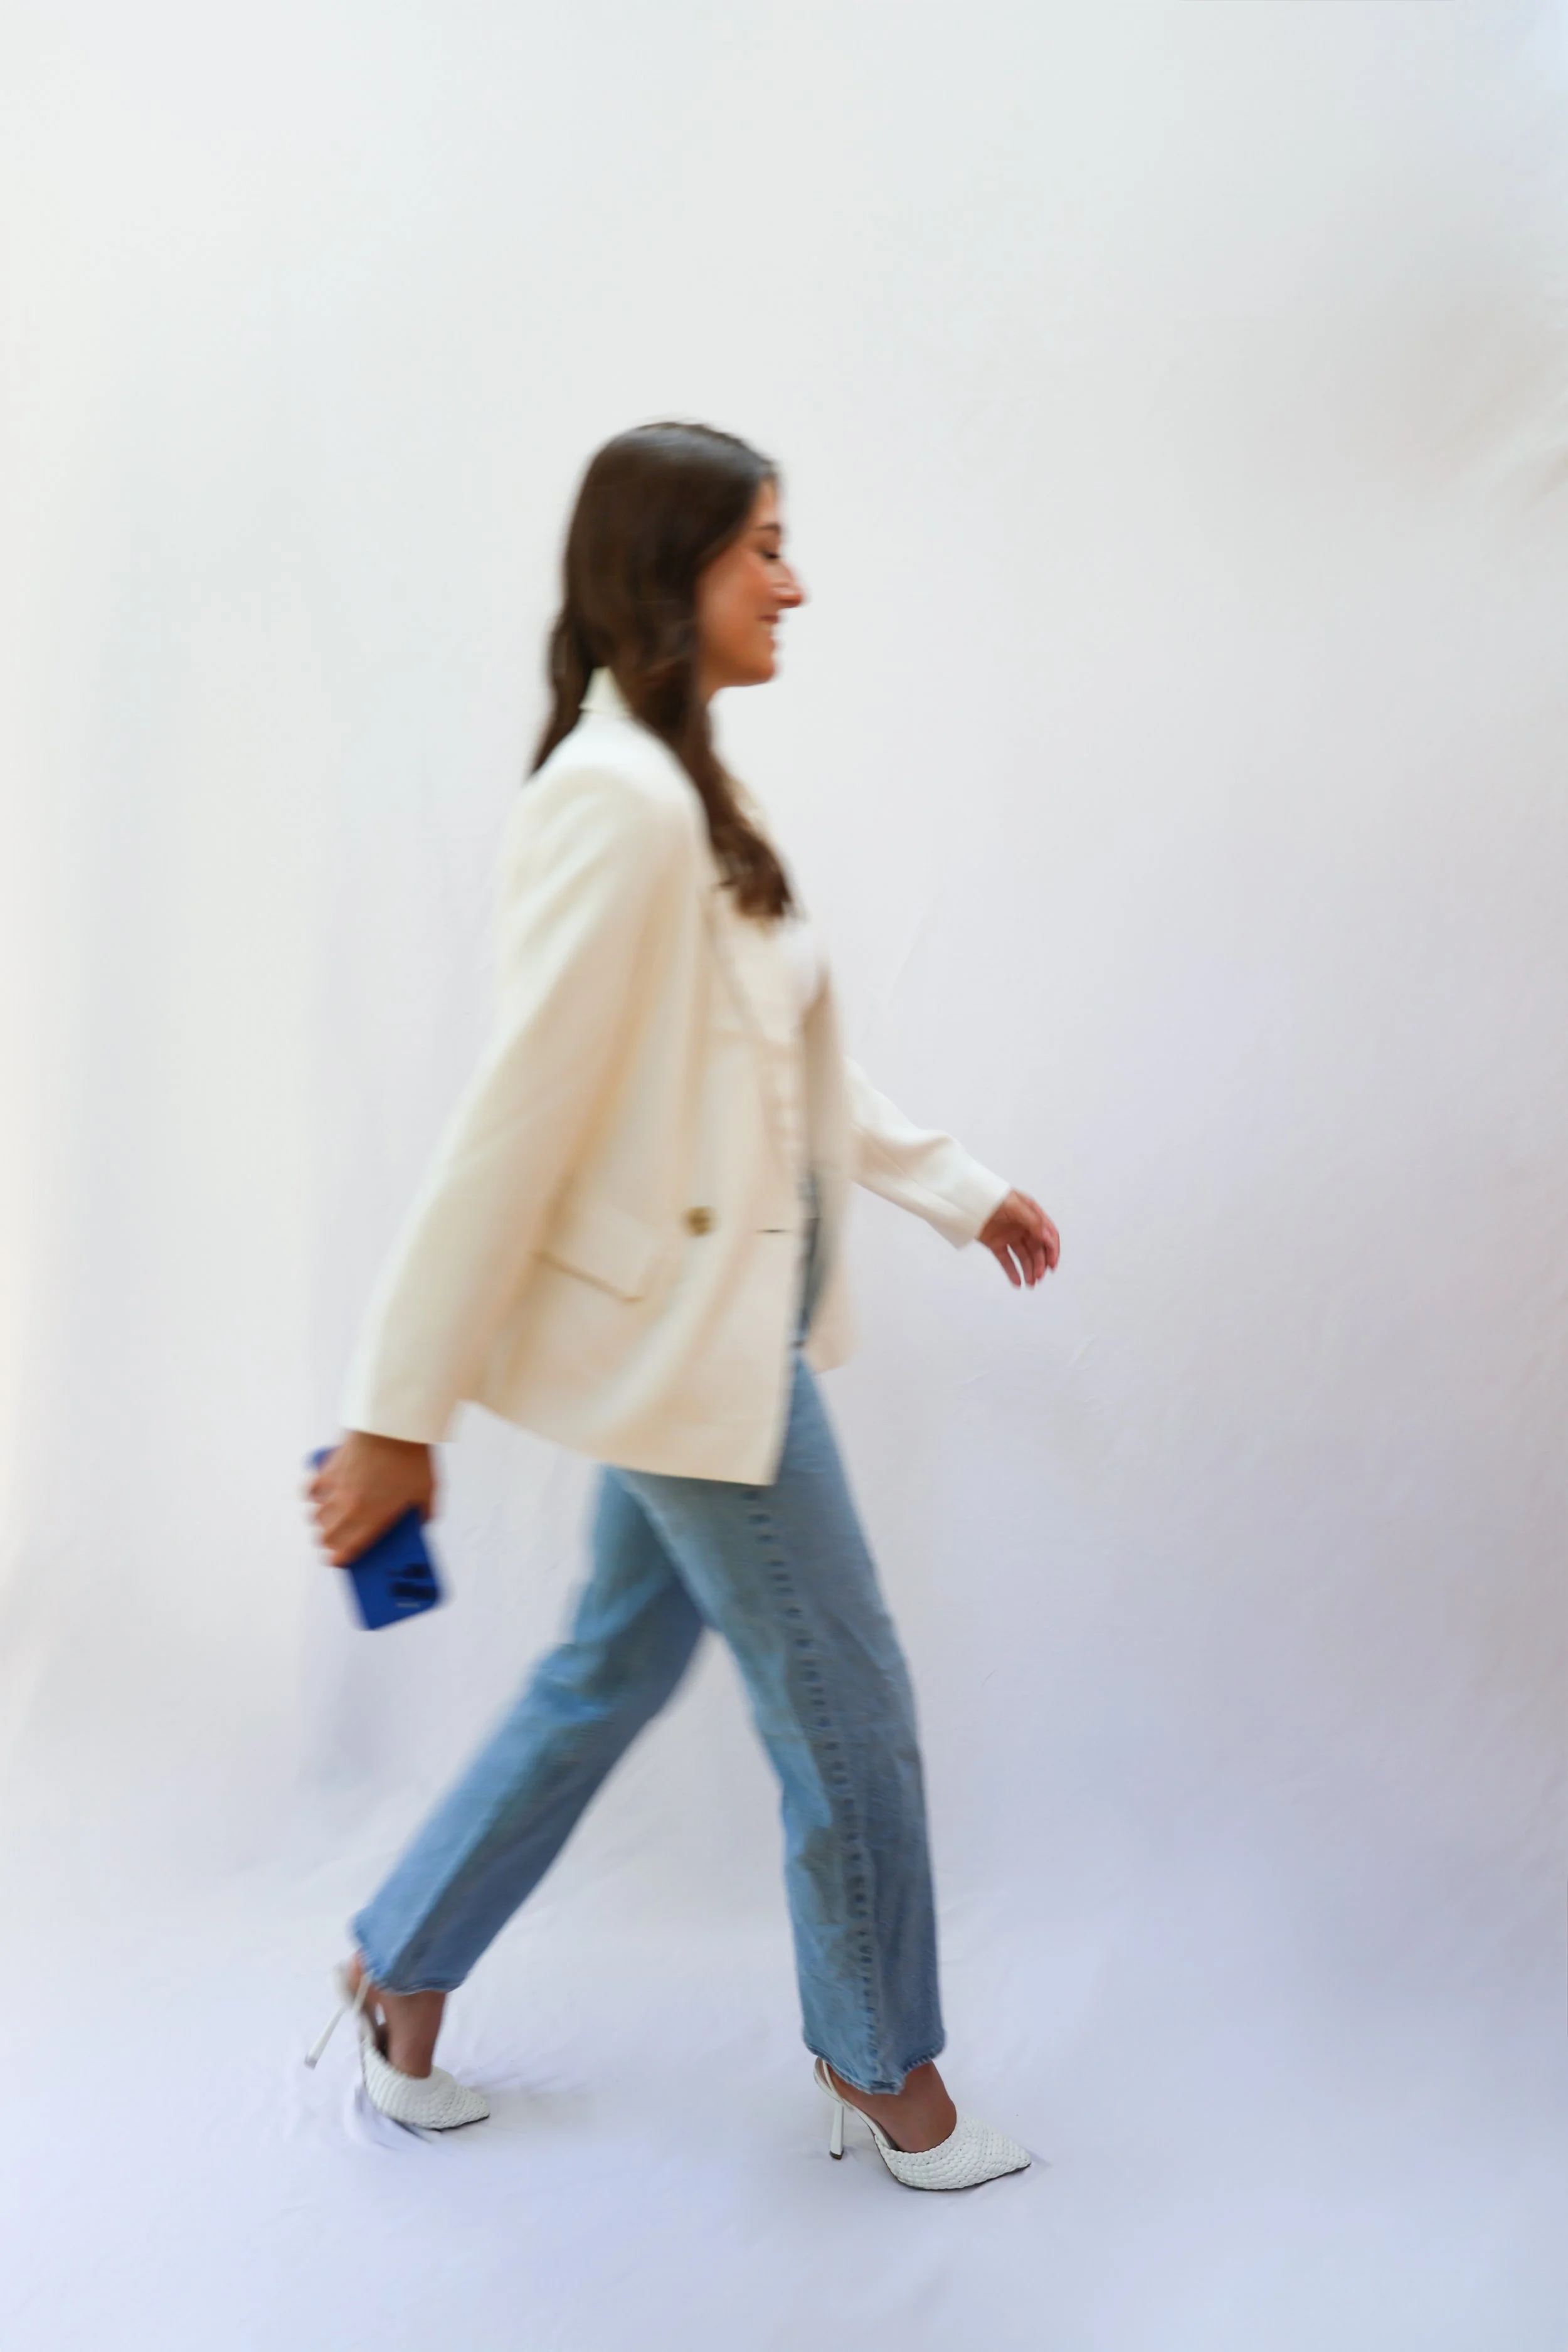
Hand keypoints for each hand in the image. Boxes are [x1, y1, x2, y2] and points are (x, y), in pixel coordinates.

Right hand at [307, 1431, 435, 1566]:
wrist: (393, 1423)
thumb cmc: (414, 1457)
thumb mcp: (428, 1491)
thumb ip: (426, 1513)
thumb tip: (422, 1524)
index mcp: (372, 1518)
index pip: (345, 1551)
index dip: (338, 1559)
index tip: (338, 1561)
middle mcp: (349, 1507)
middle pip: (325, 1536)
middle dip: (329, 1542)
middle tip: (337, 1539)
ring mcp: (335, 1488)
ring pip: (315, 1516)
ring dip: (321, 1520)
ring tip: (331, 1518)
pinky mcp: (327, 1469)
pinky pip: (309, 1490)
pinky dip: (312, 1495)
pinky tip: (320, 1494)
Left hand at [978, 1190, 1059, 1288]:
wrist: (965, 1200)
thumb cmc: (991, 1196)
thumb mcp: (1015, 1206)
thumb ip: (1033, 1222)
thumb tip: (1049, 1239)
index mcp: (1031, 1213)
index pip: (1048, 1234)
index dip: (1052, 1250)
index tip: (1052, 1265)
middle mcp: (1023, 1225)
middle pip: (1037, 1248)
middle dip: (1040, 1264)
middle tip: (1038, 1277)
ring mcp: (1009, 1235)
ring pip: (1023, 1256)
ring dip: (1028, 1270)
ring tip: (1030, 1283)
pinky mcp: (996, 1243)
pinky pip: (1006, 1260)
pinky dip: (1012, 1272)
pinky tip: (1017, 1283)